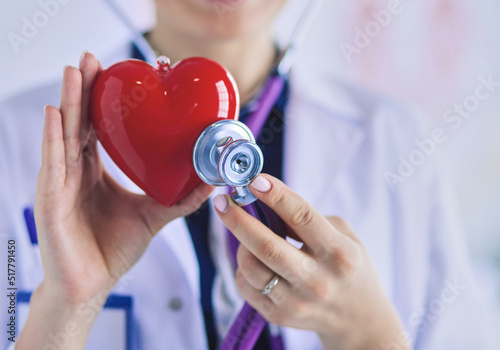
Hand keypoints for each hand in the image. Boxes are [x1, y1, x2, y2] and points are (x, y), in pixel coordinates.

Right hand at [16, 53, 212, 348]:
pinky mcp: (50, 200)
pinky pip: (52, 163)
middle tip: (92, 58)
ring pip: (63, 135)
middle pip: (79, 123)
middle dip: (84, 89)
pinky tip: (55, 113)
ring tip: (76, 71)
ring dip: (69, 102)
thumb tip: (213, 181)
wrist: (92, 285)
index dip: (104, 101)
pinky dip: (52, 137)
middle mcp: (75, 171)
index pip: (98, 128)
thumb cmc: (114, 250)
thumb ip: (181, 198)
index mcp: (94, 171)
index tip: (117, 74)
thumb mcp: (153, 215)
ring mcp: (60, 183)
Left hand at [214, 175, 409, 349]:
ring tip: (245, 234)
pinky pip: (247, 287)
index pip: (302, 217)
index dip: (276, 196)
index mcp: (339, 253)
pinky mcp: (281, 317)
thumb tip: (265, 203)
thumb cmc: (349, 267)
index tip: (254, 180)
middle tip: (222, 200)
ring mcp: (298, 302)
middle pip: (267, 246)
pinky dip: (243, 268)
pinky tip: (253, 259)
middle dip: (238, 219)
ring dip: (241, 244)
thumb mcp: (344, 236)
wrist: (358, 318)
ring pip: (251, 268)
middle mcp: (318, 280)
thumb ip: (309, 219)